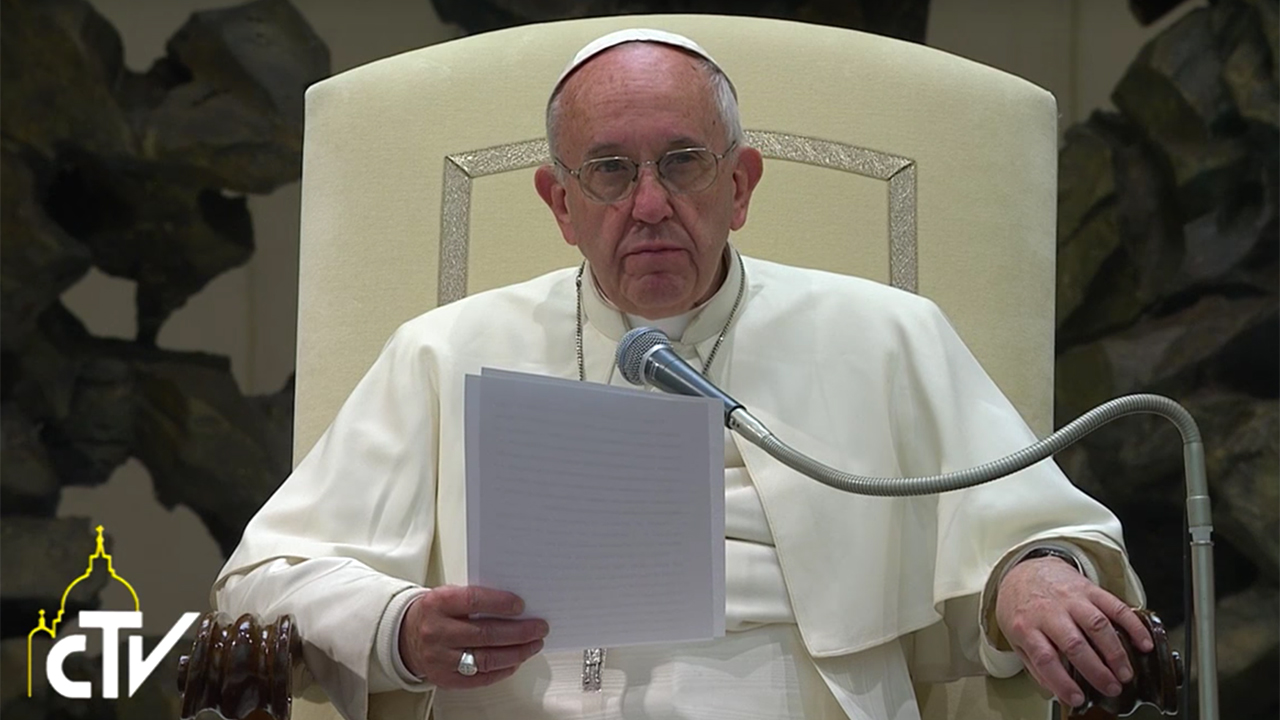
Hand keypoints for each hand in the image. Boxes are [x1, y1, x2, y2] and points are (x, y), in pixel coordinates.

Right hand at [398, 585, 548, 688]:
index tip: (521, 605)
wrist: (405, 636)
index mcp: (438, 604)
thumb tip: (516, 606)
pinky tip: (516, 661)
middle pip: (485, 634)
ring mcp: (440, 658)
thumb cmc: (435, 612)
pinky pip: (479, 678)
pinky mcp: (444, 678)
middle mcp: (437, 631)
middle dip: (519, 632)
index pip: (473, 601)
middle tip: (539, 628)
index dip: (500, 603)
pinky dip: (502, 670)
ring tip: (533, 645)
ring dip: (516, 652)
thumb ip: (476, 598)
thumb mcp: (448, 595)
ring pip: (486, 659)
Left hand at [996, 557, 1153, 708]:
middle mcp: (1049, 611)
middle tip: (1112, 687)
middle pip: (1074, 643)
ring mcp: (1070, 598)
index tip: (1076, 698)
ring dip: (1115, 652)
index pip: (1045, 657)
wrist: (1025, 570)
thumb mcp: (1016, 637)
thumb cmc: (1022, 608)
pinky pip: (1115, 606)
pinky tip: (1142, 642)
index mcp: (1026, 626)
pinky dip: (1132, 625)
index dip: (1062, 681)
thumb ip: (1035, 664)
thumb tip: (1056, 689)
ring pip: (1097, 625)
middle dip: (1097, 670)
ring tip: (1125, 673)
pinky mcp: (1089, 589)